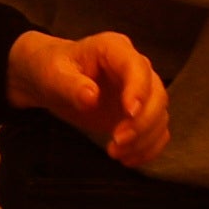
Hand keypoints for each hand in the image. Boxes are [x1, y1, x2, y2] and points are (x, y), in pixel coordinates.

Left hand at [14, 27, 170, 166]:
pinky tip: (128, 159)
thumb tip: (91, 97)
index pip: (138, 67)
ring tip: (116, 154)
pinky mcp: (138, 113)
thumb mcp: (52, 74)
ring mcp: (140, 91)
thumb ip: (70, 85)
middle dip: (142, 122)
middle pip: (157, 94)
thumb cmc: (50, 69)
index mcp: (114, 49)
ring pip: (160, 115)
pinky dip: (148, 148)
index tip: (129, 114)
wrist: (49, 80)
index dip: (139, 91)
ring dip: (144, 139)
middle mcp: (135, 68)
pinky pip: (156, 131)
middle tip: (117, 141)